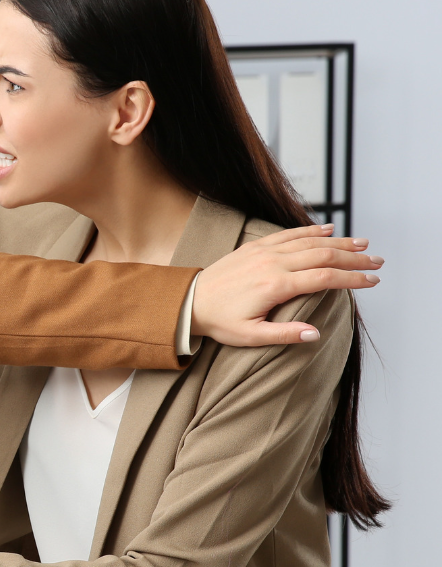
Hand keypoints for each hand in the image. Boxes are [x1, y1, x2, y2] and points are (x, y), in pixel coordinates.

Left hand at [192, 224, 382, 345]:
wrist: (188, 302)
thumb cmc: (219, 322)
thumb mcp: (251, 336)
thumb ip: (285, 334)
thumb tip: (317, 334)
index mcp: (275, 286)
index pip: (325, 278)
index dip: (352, 278)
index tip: (372, 281)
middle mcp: (272, 263)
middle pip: (323, 255)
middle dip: (354, 257)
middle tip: (377, 262)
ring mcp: (263, 251)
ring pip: (309, 241)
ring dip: (339, 241)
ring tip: (363, 244)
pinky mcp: (255, 246)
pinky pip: (288, 234)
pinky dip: (310, 230)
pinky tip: (328, 229)